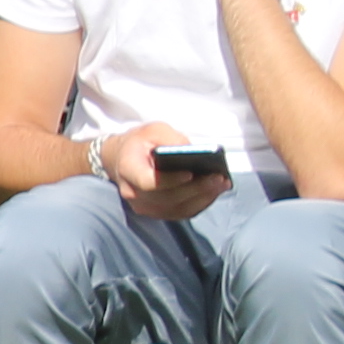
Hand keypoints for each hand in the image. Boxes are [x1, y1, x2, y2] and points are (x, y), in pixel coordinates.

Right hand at [100, 122, 226, 221]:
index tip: (191, 173)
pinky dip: (201, 203)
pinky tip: (215, 191)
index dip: (170, 181)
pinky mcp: (156, 212)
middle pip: (168, 198)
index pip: (148, 182)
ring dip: (203, 198)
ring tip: (222, 184)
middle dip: (196, 188)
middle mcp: (133, 193)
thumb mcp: (154, 131)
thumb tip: (194, 152)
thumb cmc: (140, 142)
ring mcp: (144, 206)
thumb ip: (171, 139)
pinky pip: (182, 213)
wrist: (121, 158)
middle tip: (218, 178)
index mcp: (128, 170)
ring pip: (177, 208)